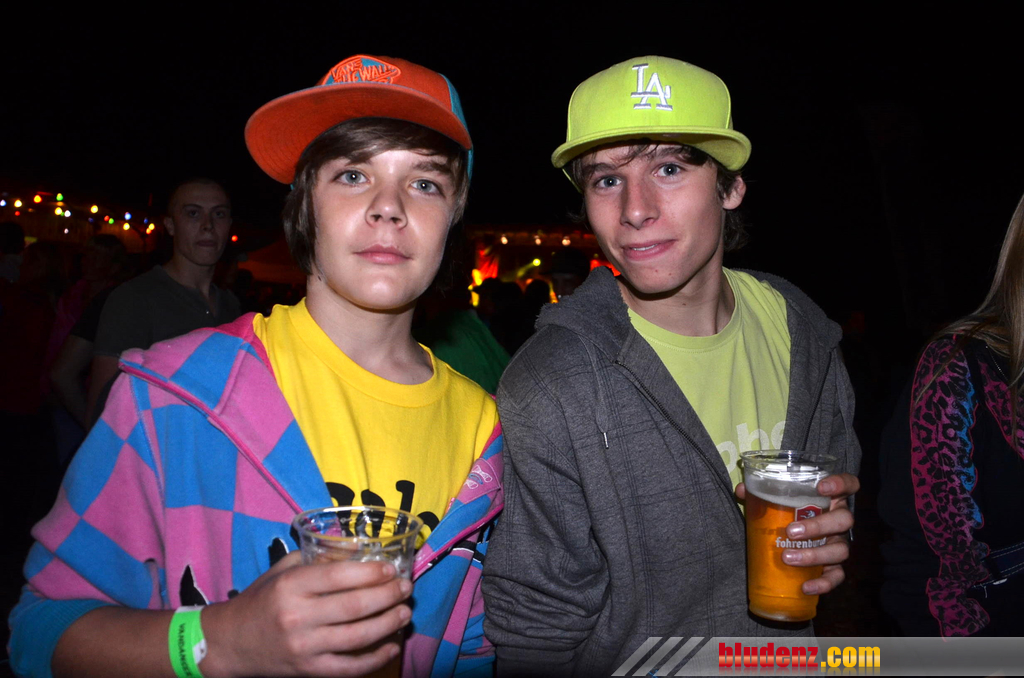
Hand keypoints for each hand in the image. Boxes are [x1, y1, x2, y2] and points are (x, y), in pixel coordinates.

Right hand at [201, 551, 412, 676]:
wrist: (229, 643)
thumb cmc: (261, 600)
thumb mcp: (283, 570)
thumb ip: (318, 559)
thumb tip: (359, 551)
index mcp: (292, 586)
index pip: (339, 576)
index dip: (371, 573)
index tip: (391, 569)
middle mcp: (298, 616)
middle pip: (355, 606)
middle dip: (388, 596)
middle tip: (406, 589)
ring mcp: (304, 647)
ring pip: (357, 637)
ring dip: (388, 624)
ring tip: (404, 613)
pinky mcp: (308, 671)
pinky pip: (348, 667)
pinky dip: (374, 659)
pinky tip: (391, 646)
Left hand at [736, 472, 859, 595]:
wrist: (791, 537)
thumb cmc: (788, 513)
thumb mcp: (776, 500)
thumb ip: (760, 492)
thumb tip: (742, 489)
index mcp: (830, 499)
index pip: (849, 485)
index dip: (841, 483)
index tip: (821, 486)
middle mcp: (839, 521)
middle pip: (844, 519)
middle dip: (818, 526)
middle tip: (791, 531)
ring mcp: (839, 544)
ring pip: (840, 550)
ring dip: (815, 555)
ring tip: (788, 557)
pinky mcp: (835, 566)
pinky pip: (836, 576)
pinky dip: (823, 583)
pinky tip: (805, 587)